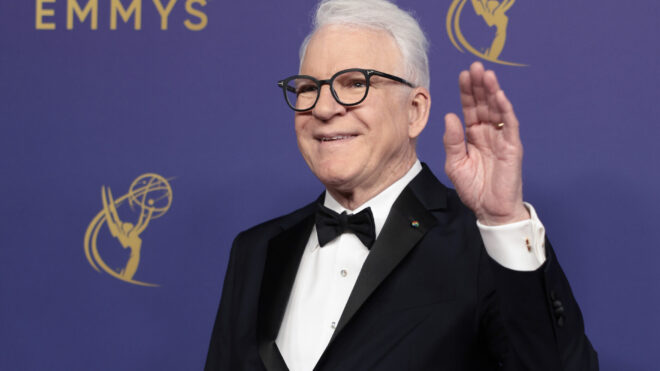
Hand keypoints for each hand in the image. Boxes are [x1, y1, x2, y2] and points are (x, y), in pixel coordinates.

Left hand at [443, 61, 528, 225]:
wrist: (490, 209)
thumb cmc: (473, 188)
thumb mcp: (455, 164)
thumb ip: (452, 141)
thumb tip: (450, 116)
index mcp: (472, 135)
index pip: (470, 108)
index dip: (467, 92)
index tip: (463, 74)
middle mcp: (488, 133)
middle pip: (484, 104)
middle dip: (480, 85)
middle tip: (476, 66)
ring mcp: (501, 138)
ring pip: (497, 110)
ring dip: (493, 92)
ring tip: (487, 75)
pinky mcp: (512, 147)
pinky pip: (509, 125)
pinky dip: (505, 110)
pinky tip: (499, 97)